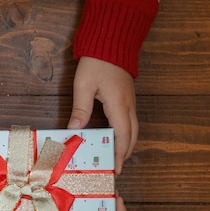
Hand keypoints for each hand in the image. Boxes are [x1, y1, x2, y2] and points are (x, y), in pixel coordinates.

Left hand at [68, 57, 137, 174]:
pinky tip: (116, 137)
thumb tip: (75, 130)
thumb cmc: (97, 62)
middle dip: (125, 153)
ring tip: (116, 157)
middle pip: (132, 136)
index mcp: (119, 105)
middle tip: (116, 167)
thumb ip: (80, 109)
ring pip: (133, 129)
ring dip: (127, 144)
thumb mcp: (84, 86)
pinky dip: (126, 133)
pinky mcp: (128, 98)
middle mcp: (128, 106)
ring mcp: (130, 102)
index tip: (116, 169)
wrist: (111, 41)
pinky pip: (130, 121)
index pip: (122, 136)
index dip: (120, 154)